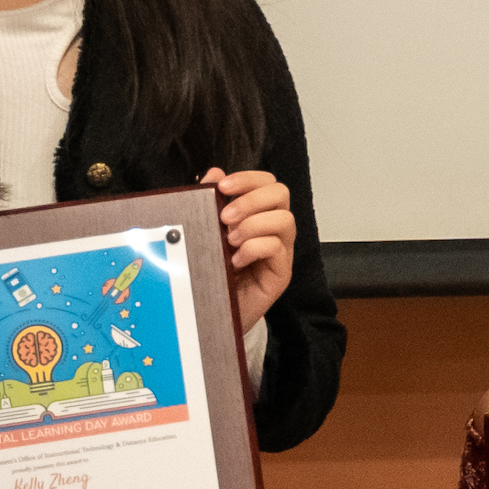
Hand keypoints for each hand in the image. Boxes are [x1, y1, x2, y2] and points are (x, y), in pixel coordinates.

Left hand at [203, 167, 295, 330]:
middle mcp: (273, 230)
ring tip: (230, 241)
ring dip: (253, 224)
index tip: (222, 187)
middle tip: (225, 217)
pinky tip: (235, 261)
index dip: (248, 178)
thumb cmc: (209, 273)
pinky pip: (277, 249)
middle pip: (281, 194)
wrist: (210, 315)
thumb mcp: (204, 232)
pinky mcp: (280, 274)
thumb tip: (213, 173)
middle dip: (251, 199)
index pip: (266, 183)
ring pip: (284, 220)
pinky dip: (254, 248)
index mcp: (257, 215)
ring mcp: (280, 252)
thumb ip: (208, 203)